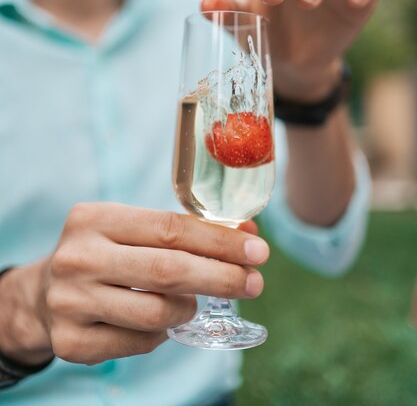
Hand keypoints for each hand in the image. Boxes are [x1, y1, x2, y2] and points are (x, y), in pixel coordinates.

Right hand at [0, 204, 268, 365]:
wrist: (45, 292)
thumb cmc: (105, 253)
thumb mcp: (134, 230)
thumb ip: (185, 231)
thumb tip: (249, 236)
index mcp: (95, 218)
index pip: (170, 227)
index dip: (220, 241)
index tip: (258, 250)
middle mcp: (79, 257)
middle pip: (167, 269)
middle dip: (221, 276)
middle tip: (254, 282)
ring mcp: (71, 302)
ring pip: (156, 312)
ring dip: (188, 308)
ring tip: (193, 302)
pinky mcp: (72, 342)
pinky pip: (139, 343)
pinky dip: (162, 333)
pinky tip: (161, 320)